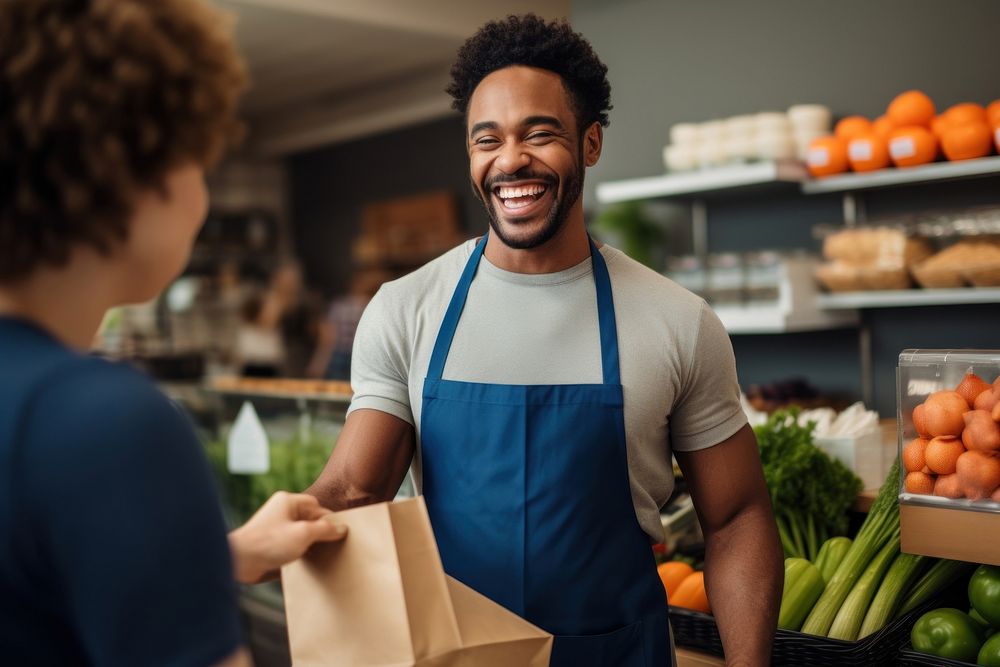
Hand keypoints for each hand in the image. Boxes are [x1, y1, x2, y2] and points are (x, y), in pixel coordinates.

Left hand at [228, 491, 346, 583]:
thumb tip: (342, 528)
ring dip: (309, 545)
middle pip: (309, 520)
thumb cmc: (268, 543)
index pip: (316, 506)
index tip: (339, 533)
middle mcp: (281, 512)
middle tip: (331, 546)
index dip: (328, 519)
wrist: (239, 562)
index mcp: (287, 502)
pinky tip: (306, 564)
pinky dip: (299, 554)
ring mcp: (275, 529)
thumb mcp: (303, 534)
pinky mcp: (271, 545)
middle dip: (319, 533)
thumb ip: (325, 529)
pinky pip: (292, 546)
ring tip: (319, 556)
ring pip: (301, 534)